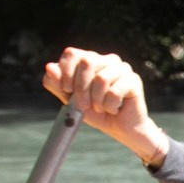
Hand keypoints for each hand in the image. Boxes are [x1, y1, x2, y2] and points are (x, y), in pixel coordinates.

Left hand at [41, 49, 164, 156]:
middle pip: (87, 61)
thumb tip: (49, 67)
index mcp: (90, 60)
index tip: (66, 90)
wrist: (120, 129)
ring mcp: (122, 68)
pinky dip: (109, 106)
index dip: (66, 72)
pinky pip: (115, 91)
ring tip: (100, 108)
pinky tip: (114, 109)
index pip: (72, 53)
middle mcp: (106, 60)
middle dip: (80, 88)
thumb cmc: (96, 112)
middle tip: (82, 104)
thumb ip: (57, 85)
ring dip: (96, 100)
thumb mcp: (70, 100)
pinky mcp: (134, 80)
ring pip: (101, 78)